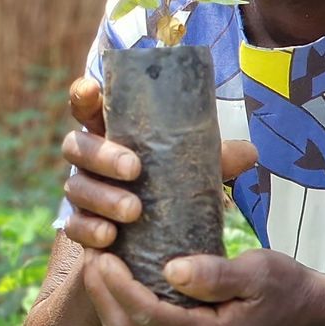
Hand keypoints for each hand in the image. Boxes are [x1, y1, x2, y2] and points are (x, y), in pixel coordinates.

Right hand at [58, 76, 255, 253]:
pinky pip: (74, 227)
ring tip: (134, 211)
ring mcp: (82, 191)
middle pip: (76, 146)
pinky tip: (110, 236)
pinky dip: (90, 230)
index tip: (94, 89)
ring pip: (75, 187)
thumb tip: (250, 153)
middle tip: (134, 169)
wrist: (158, 233)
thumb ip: (215, 159)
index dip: (84, 94)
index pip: (86, 105)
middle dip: (102, 155)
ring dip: (102, 197)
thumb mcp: (193, 166)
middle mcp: (89, 158)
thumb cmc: (172, 182)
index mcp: (110, 132)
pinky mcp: (80, 225)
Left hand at [80, 245, 324, 325]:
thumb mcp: (259, 271)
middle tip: (91, 252)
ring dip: (104, 299)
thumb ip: (217, 274)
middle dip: (101, 293)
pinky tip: (113, 273)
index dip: (118, 285)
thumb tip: (172, 270)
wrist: (303, 309)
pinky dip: (117, 304)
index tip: (103, 252)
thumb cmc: (284, 284)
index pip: (148, 314)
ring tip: (96, 259)